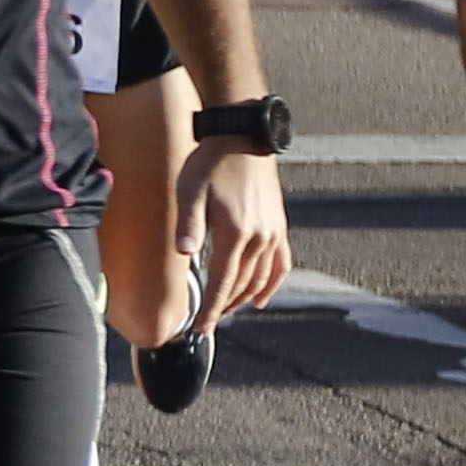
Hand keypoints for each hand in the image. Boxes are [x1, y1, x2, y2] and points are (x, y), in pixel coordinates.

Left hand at [174, 140, 292, 322]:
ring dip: (244, 299)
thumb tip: (184, 253)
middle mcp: (260, 238)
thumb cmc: (210, 163)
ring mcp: (273, 232)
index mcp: (236, 233)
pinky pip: (281, 263)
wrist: (242, 137)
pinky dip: (273, 284)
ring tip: (227, 312)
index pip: (223, 283)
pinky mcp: (279, 225)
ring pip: (261, 278)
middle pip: (242, 285)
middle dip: (225, 308)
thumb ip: (189, 225)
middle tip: (207, 323)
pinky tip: (262, 298)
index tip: (201, 328)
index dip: (213, 309)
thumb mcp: (190, 191)